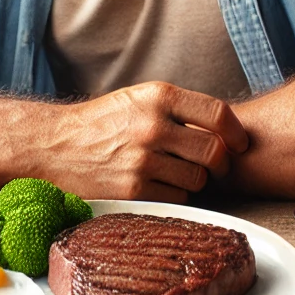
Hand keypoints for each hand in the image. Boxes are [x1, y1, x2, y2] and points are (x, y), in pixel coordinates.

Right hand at [48, 82, 248, 203]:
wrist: (56, 145)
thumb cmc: (102, 122)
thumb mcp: (138, 99)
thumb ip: (178, 109)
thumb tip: (225, 128)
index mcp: (158, 96)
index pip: (218, 113)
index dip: (236, 133)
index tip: (239, 143)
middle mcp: (154, 125)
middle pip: (215, 151)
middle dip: (220, 162)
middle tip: (215, 166)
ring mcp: (144, 159)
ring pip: (198, 178)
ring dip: (195, 179)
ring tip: (175, 172)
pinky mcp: (134, 189)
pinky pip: (177, 197)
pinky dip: (174, 194)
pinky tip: (157, 184)